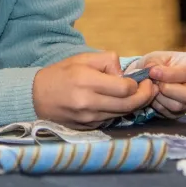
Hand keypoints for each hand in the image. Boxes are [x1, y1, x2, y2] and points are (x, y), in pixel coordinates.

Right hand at [33, 52, 157, 128]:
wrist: (34, 97)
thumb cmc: (59, 74)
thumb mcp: (81, 59)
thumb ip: (107, 61)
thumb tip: (124, 74)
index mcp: (86, 81)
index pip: (125, 88)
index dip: (139, 84)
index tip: (143, 79)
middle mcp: (88, 102)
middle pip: (129, 104)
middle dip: (145, 97)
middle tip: (150, 89)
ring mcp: (88, 118)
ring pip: (122, 114)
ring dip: (133, 105)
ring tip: (136, 95)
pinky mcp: (87, 127)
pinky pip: (111, 120)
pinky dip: (118, 112)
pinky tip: (116, 103)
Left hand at [127, 51, 185, 118]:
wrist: (154, 75)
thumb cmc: (158, 63)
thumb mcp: (155, 57)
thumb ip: (154, 63)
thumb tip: (152, 72)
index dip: (168, 74)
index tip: (152, 72)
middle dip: (166, 89)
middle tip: (154, 82)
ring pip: (177, 106)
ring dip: (160, 98)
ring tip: (153, 88)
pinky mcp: (181, 112)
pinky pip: (169, 113)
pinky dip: (157, 106)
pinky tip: (154, 96)